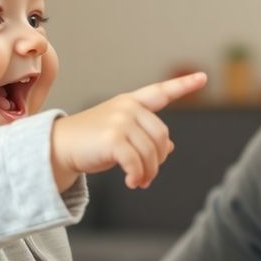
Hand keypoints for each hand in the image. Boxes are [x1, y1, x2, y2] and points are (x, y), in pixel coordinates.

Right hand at [51, 72, 206, 189]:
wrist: (57, 146)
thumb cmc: (90, 141)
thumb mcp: (120, 134)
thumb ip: (144, 136)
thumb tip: (170, 148)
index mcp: (130, 102)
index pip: (161, 92)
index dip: (183, 85)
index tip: (203, 77)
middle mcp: (127, 108)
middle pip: (161, 137)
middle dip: (158, 160)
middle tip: (148, 176)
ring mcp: (120, 121)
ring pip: (151, 153)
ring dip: (148, 173)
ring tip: (140, 181)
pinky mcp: (113, 139)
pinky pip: (137, 163)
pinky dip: (137, 176)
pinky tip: (132, 183)